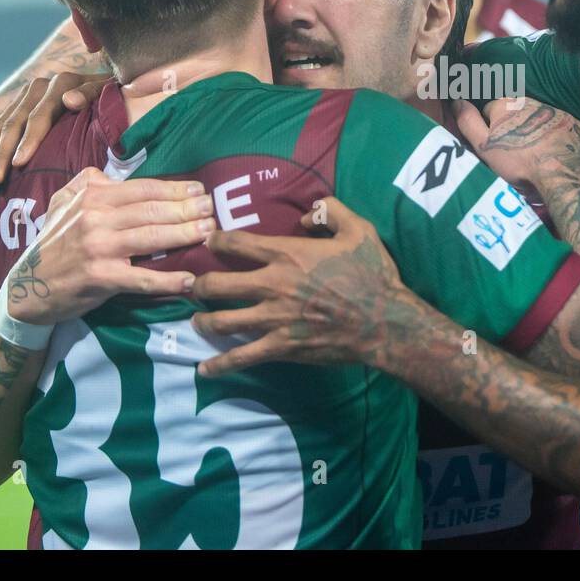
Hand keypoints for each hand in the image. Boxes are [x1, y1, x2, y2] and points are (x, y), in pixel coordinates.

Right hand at [0, 73, 108, 184]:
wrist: (107, 84)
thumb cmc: (112, 98)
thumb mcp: (108, 93)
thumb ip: (91, 95)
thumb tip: (70, 101)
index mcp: (61, 84)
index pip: (39, 117)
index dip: (28, 141)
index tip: (18, 164)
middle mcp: (38, 87)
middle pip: (13, 124)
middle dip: (0, 155)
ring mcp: (24, 95)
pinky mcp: (16, 104)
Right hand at [3, 167, 213, 325]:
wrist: (28, 286)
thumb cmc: (54, 242)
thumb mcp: (63, 202)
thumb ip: (89, 183)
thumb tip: (114, 173)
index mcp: (93, 198)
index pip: (144, 189)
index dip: (175, 188)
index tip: (200, 189)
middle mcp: (96, 218)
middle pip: (153, 210)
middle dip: (189, 208)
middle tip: (214, 209)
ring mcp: (99, 248)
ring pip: (152, 238)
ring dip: (186, 235)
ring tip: (210, 233)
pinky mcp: (101, 278)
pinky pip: (142, 278)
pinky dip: (167, 280)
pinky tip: (189, 279)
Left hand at [191, 197, 411, 376]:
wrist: (385, 320)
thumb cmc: (372, 274)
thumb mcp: (359, 229)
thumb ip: (330, 211)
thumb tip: (305, 217)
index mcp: (286, 254)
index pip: (236, 243)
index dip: (216, 240)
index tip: (209, 241)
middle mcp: (271, 285)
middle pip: (217, 284)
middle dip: (200, 284)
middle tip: (195, 285)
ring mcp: (273, 319)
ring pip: (221, 321)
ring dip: (203, 321)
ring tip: (197, 320)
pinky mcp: (280, 347)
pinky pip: (241, 357)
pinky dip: (220, 365)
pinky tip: (204, 369)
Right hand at [453, 97, 579, 190]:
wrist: (561, 173)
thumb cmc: (518, 161)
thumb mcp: (484, 146)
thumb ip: (468, 122)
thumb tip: (457, 101)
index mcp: (506, 104)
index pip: (490, 111)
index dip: (490, 130)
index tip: (496, 148)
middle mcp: (531, 100)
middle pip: (516, 114)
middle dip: (514, 129)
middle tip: (516, 154)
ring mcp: (556, 111)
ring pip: (538, 120)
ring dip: (535, 133)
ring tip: (537, 156)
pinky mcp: (576, 124)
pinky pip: (562, 128)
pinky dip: (558, 138)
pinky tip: (557, 155)